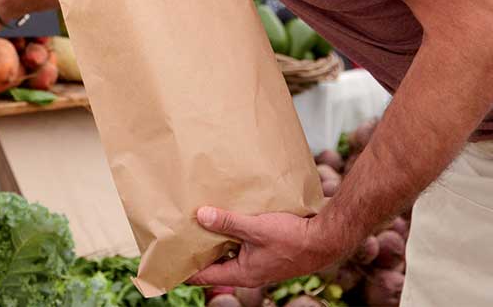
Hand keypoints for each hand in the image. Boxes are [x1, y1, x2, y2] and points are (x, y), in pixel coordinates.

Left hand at [186, 207, 344, 288]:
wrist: (326, 239)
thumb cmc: (293, 237)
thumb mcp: (255, 228)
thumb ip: (228, 223)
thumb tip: (200, 216)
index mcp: (242, 273)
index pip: (204, 276)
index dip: (184, 268)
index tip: (165, 259)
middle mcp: (248, 272)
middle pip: (214, 263)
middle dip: (196, 250)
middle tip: (176, 234)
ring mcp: (257, 262)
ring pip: (227, 252)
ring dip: (214, 239)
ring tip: (195, 221)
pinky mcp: (265, 251)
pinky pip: (240, 244)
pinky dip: (229, 233)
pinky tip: (224, 216)